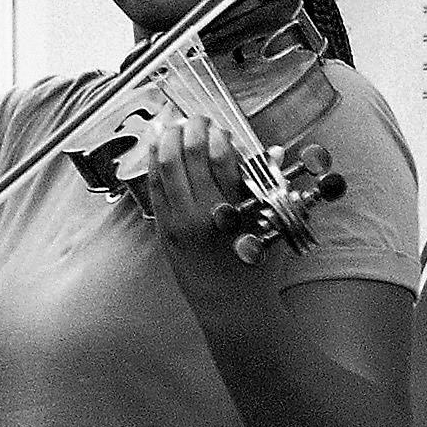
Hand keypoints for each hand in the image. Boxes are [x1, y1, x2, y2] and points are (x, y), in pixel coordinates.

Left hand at [125, 110, 283, 269]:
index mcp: (233, 209)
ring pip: (166, 165)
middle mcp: (202, 212)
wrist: (232, 308)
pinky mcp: (164, 229)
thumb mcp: (271, 225)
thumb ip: (269, 185)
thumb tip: (272, 150)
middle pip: (189, 154)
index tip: (222, 129)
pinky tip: (157, 147)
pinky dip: (154, 161)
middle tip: (198, 119)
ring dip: (169, 138)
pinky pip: (154, 186)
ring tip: (174, 125)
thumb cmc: (256, 268)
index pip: (222, 158)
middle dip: (192, 128)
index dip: (220, 136)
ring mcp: (178, 220)